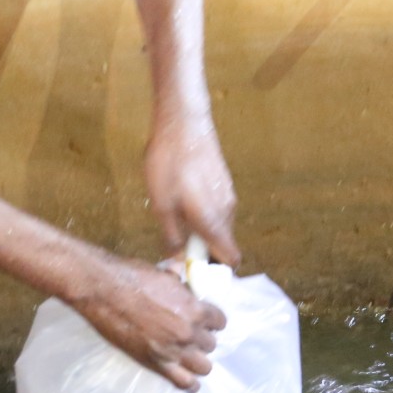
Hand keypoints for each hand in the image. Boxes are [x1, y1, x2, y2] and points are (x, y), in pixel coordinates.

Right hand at [71, 257, 227, 390]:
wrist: (104, 291)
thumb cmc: (131, 277)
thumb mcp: (164, 275)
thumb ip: (179, 284)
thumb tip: (181, 279)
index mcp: (194, 308)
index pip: (220, 322)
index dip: (212, 322)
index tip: (204, 321)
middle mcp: (189, 332)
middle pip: (211, 345)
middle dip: (202, 340)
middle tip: (190, 337)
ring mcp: (174, 351)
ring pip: (203, 367)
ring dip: (197, 361)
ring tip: (188, 357)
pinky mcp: (157, 365)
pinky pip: (184, 383)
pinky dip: (190, 384)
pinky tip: (189, 382)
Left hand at [145, 111, 240, 266]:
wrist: (183, 121)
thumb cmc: (170, 164)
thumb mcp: (161, 206)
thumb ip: (172, 237)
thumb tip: (177, 261)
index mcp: (214, 222)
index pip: (231, 260)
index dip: (214, 271)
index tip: (193, 270)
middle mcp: (228, 212)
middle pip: (223, 245)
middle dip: (203, 251)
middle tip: (176, 245)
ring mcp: (228, 196)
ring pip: (218, 226)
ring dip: (200, 231)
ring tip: (174, 218)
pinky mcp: (224, 183)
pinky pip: (216, 210)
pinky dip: (203, 215)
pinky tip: (181, 200)